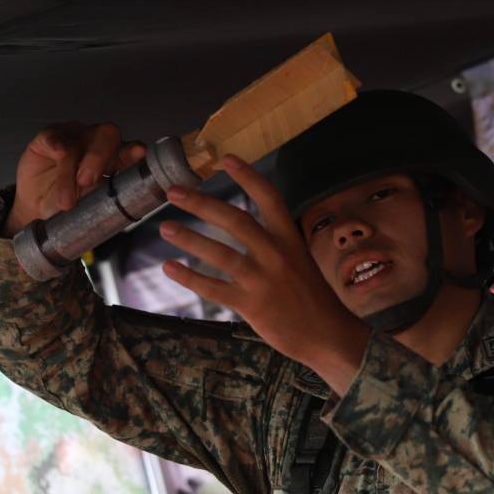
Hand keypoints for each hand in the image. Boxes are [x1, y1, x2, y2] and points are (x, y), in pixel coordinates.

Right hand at [5, 122, 146, 236]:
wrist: (40, 207)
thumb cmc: (74, 203)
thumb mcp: (94, 204)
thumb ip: (108, 198)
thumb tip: (121, 204)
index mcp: (116, 157)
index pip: (130, 149)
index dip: (134, 150)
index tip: (138, 154)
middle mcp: (98, 142)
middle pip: (107, 135)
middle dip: (98, 157)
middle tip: (86, 182)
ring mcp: (74, 136)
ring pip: (76, 144)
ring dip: (69, 172)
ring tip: (66, 200)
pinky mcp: (49, 137)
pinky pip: (52, 136)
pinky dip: (55, 143)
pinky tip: (57, 151)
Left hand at [159, 155, 369, 393]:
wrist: (327, 335)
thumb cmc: (313, 298)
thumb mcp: (301, 261)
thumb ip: (276, 244)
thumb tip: (247, 230)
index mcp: (290, 239)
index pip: (269, 198)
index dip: (248, 176)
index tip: (225, 158)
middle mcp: (276, 254)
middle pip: (235, 220)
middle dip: (201, 203)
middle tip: (173, 192)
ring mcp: (262, 280)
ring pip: (220, 253)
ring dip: (189, 238)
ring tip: (166, 228)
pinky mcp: (250, 304)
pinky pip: (213, 288)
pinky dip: (189, 277)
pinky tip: (170, 268)